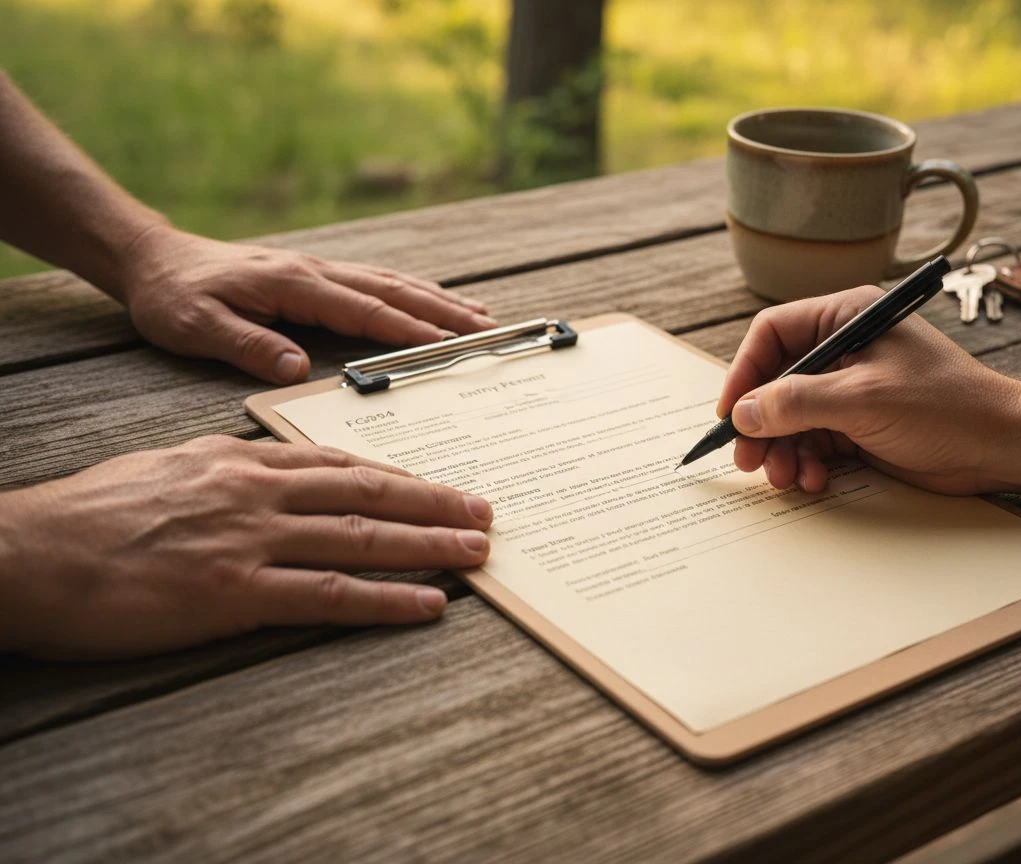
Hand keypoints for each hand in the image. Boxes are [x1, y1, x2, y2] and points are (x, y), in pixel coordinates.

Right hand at [0, 436, 493, 658]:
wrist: (31, 552)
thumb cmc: (93, 513)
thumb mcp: (170, 468)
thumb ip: (229, 469)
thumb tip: (271, 471)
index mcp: (242, 462)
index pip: (340, 464)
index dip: (399, 476)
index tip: (440, 486)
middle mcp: (258, 493)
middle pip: (368, 494)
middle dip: (434, 503)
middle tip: (485, 511)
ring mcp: (250, 541)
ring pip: (361, 538)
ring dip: (428, 546)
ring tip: (477, 552)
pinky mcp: (234, 594)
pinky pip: (327, 596)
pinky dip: (384, 599)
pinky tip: (426, 604)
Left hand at [117, 226, 497, 383]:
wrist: (153, 259)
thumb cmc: (174, 297)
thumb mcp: (197, 326)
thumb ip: (249, 344)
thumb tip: (298, 367)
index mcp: (295, 285)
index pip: (365, 310)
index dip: (409, 329)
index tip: (450, 345)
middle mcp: (316, 272)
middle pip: (394, 292)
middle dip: (445, 312)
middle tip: (491, 329)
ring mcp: (320, 270)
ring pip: (393, 283)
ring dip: (439, 299)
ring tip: (481, 316)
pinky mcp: (316, 275)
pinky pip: (377, 281)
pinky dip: (413, 292)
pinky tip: (432, 301)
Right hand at [716, 286, 1020, 495]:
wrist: (1002, 446)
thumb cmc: (946, 406)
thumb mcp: (863, 399)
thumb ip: (797, 403)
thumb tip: (744, 414)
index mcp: (847, 318)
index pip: (773, 334)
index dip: (745, 372)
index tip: (732, 412)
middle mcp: (844, 349)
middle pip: (776, 382)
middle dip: (761, 424)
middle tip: (748, 459)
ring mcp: (850, 389)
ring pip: (791, 418)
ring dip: (782, 450)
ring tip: (785, 477)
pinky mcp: (859, 425)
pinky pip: (813, 442)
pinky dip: (807, 463)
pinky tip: (815, 481)